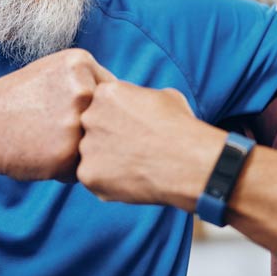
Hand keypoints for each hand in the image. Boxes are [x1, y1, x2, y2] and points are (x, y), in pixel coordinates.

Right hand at [0, 49, 114, 180]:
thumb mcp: (52, 73)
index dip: (95, 111)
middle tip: (53, 129)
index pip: (112, 93)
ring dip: (79, 151)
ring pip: (97, 146)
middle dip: (89, 132)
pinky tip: (41, 155)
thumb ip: (89, 80)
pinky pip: (83, 168)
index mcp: (82, 63)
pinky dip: (66, 169)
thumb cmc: (17, 103)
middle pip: (108, 120)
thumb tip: (129, 100)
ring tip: (47, 141)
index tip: (68, 114)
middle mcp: (84, 89)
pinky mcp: (68, 153)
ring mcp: (77, 121)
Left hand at [78, 81, 224, 207]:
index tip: (134, 129)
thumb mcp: (163, 97)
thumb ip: (138, 99)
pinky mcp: (88, 174)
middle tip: (133, 149)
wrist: (190, 163)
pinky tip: (131, 179)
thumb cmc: (182, 128)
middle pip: (91, 128)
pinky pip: (93, 178)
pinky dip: (108, 182)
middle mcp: (90, 116)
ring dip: (107, 161)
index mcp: (106, 93)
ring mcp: (86, 147)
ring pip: (91, 154)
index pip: (101, 104)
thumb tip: (135, 106)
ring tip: (135, 166)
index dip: (118, 118)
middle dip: (108, 138)